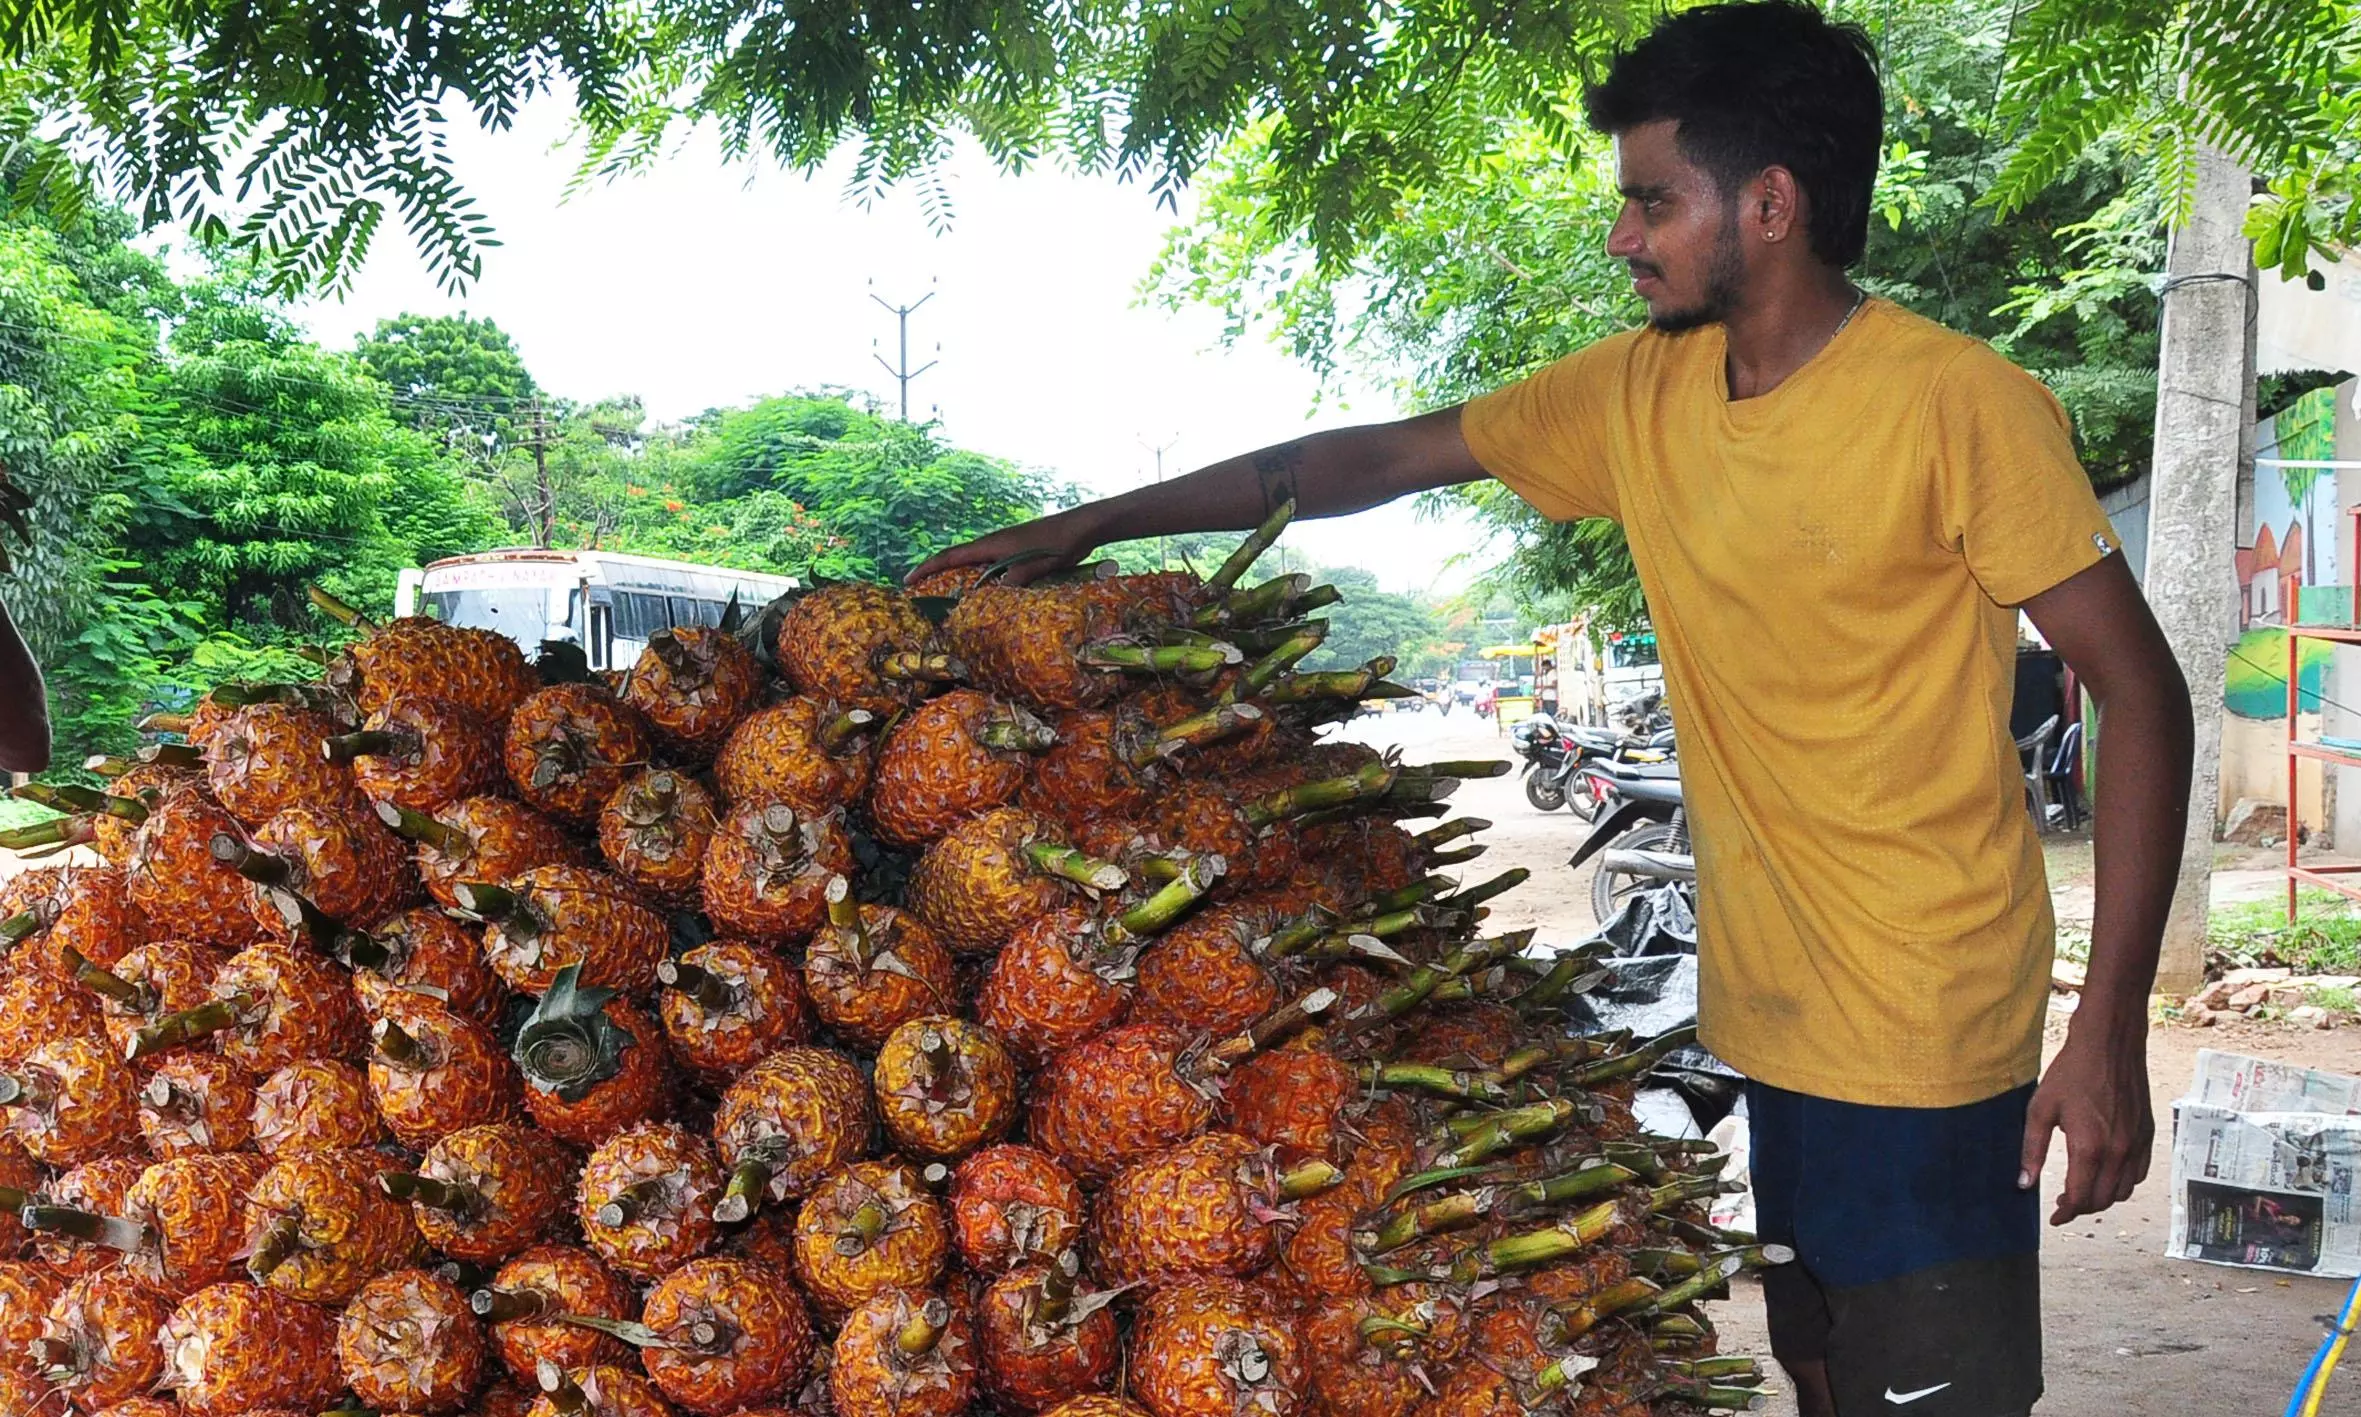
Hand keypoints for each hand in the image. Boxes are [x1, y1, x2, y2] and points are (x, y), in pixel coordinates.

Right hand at [906, 508, 1103, 587]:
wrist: (1082, 526)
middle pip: (956, 558)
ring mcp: (1004, 545)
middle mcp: (994, 543)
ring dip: (954, 574)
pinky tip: (979, 589)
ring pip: (971, 561)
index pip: (952, 556)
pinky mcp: (1015, 549)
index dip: (928, 567)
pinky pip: (987, 563)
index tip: (908, 580)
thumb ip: (1020, 576)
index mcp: (994, 544)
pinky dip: (975, 575)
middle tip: (917, 592)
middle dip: (934, 572)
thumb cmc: (1061, 543)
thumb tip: (999, 591)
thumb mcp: (1041, 563)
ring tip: (941, 593)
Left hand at [2018, 1027, 2153, 1224]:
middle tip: (2063, 1204)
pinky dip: (2123, 1183)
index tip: (2055, 1218)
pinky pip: (2140, 1174)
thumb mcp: (2040, 1109)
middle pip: (2102, 1200)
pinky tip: (2106, 1174)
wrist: (2110, 1045)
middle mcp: (2119, 1152)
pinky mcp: (2148, 1136)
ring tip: (2082, 1190)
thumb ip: (2032, 1149)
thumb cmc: (2071, 1073)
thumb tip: (2024, 1183)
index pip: (2080, 1198)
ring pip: (2124, 1191)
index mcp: (2089, 1148)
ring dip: (2102, 1198)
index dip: (2066, 1213)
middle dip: (2081, 1208)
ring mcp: (2138, 1145)